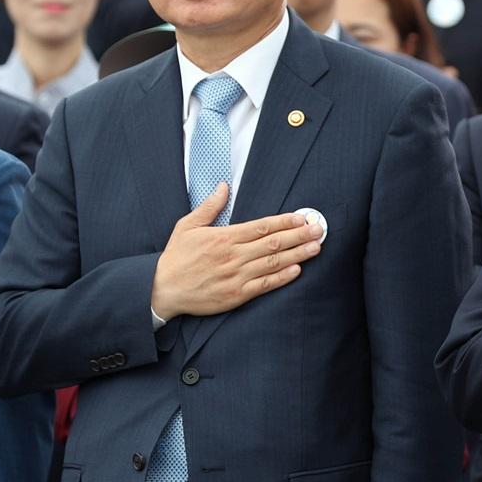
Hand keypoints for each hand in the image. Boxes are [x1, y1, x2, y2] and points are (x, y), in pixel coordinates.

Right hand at [149, 185, 322, 319]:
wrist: (162, 289)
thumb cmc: (176, 257)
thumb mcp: (187, 226)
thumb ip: (209, 207)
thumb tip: (224, 186)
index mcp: (224, 238)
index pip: (261, 227)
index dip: (284, 221)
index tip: (301, 217)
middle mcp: (233, 256)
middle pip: (273, 243)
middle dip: (299, 235)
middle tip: (319, 229)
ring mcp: (236, 276)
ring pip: (273, 263)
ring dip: (297, 254)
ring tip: (316, 247)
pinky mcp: (236, 295)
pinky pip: (264, 285)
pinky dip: (282, 278)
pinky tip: (298, 270)